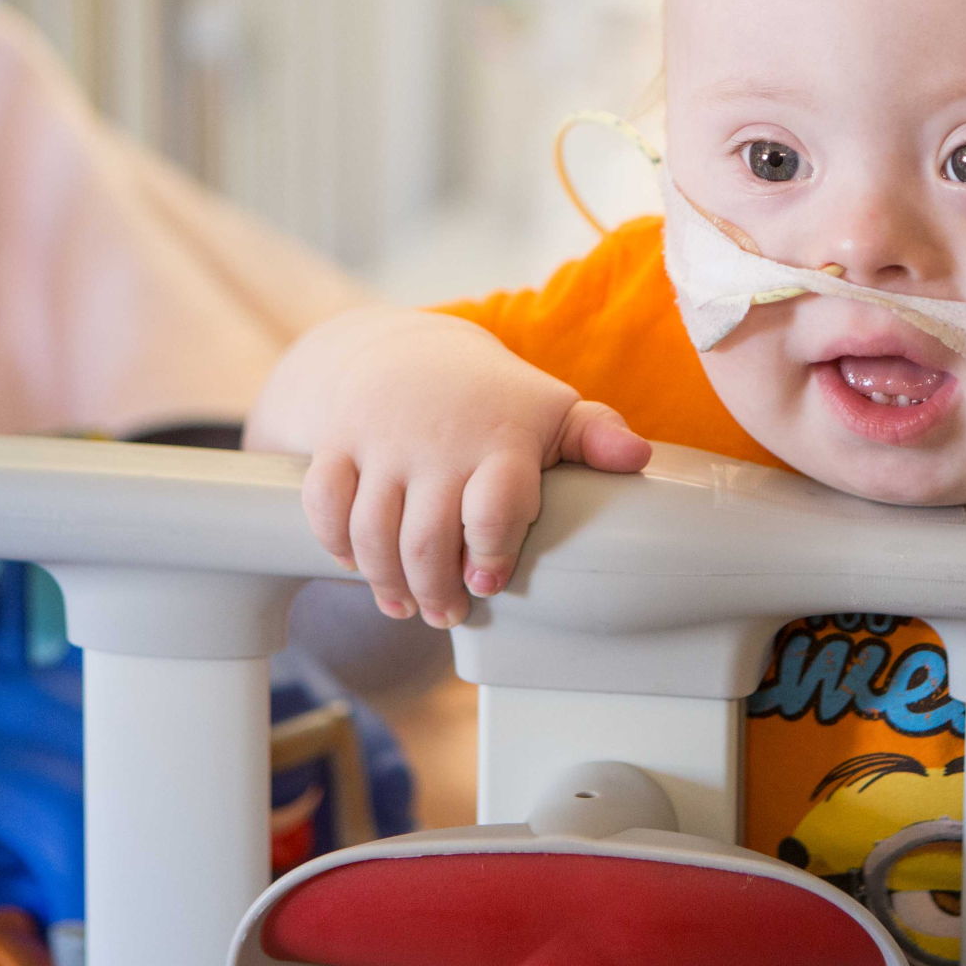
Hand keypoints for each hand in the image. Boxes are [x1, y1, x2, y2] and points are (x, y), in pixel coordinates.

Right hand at [248, 309, 651, 627]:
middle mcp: (439, 441)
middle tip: (447, 614)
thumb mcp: (551, 410)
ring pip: (372, 533)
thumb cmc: (495, 400)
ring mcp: (383, 442)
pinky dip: (336, 545)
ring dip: (387, 583)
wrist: (407, 351)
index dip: (490, 555)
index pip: (494, 508)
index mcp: (501, 437)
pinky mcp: (337, 443)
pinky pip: (325, 506)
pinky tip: (357, 565)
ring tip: (407, 605)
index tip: (487, 581)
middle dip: (435, 592)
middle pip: (426, 540)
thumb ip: (596, 436)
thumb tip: (639, 458)